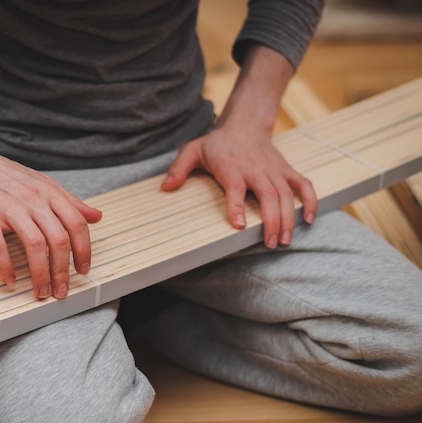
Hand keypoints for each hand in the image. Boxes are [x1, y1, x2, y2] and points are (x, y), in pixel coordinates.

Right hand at [0, 149, 101, 299]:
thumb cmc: (5, 174)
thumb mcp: (43, 183)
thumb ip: (71, 202)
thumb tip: (96, 216)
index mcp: (50, 193)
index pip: (76, 224)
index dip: (84, 251)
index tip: (82, 270)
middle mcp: (33, 200)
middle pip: (58, 240)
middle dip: (62, 271)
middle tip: (61, 290)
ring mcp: (10, 208)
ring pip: (34, 246)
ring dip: (40, 274)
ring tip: (41, 291)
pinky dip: (5, 267)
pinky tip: (10, 279)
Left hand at [161, 122, 316, 247]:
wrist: (244, 125)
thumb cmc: (217, 144)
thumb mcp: (192, 151)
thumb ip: (179, 168)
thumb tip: (165, 187)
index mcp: (231, 167)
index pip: (235, 188)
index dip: (237, 206)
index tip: (239, 225)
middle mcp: (255, 169)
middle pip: (268, 195)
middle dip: (272, 221)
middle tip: (271, 244)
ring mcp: (273, 170)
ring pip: (286, 194)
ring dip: (288, 218)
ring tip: (285, 241)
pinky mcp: (285, 170)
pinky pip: (303, 185)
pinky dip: (310, 201)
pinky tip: (308, 220)